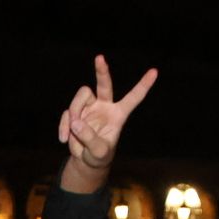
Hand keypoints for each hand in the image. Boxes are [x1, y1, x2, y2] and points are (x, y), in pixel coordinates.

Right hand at [58, 55, 157, 178]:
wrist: (85, 160)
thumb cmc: (99, 156)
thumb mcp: (98, 152)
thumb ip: (89, 138)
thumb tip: (75, 122)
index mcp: (118, 114)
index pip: (133, 98)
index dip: (143, 85)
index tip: (154, 72)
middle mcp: (104, 107)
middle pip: (104, 84)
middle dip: (102, 71)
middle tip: (100, 58)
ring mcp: (89, 108)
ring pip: (80, 97)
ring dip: (74, 113)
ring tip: (71, 133)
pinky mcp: (75, 113)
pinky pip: (67, 113)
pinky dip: (64, 125)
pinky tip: (64, 138)